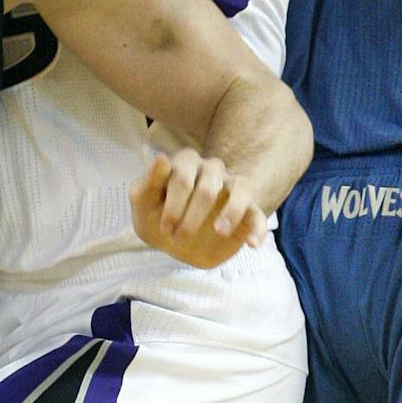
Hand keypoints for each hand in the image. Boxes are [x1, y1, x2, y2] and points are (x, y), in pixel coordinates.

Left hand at [129, 150, 267, 269]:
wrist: (173, 243)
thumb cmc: (155, 217)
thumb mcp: (143, 205)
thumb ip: (149, 182)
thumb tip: (162, 158)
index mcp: (184, 163)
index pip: (183, 174)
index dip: (174, 203)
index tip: (165, 227)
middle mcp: (210, 170)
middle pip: (208, 187)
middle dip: (191, 218)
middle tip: (178, 238)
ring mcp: (231, 189)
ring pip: (242, 186)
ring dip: (231, 212)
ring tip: (219, 232)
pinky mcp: (246, 211)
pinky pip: (258, 212)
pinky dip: (258, 228)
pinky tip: (252, 244)